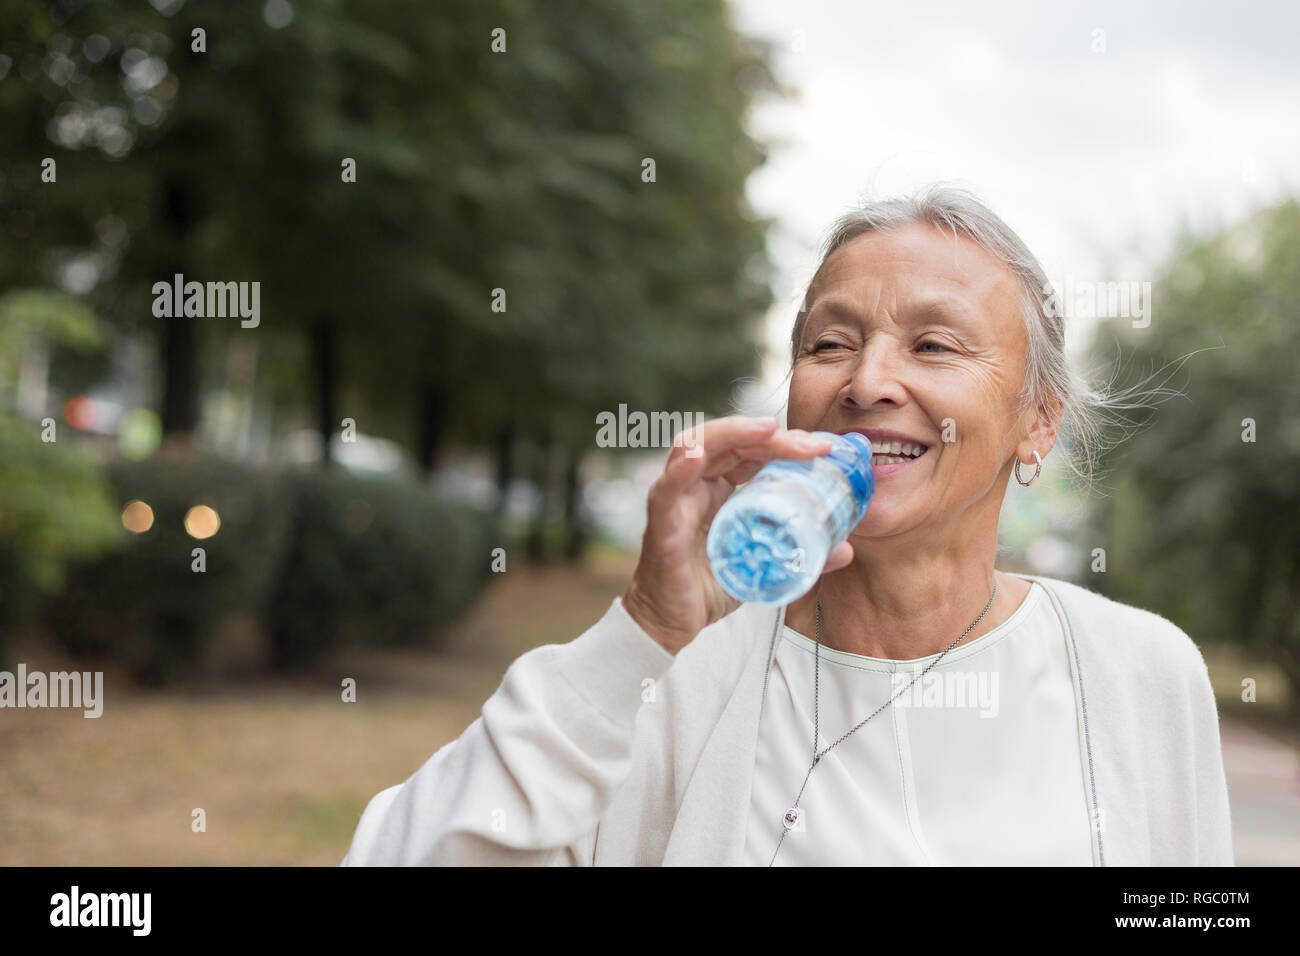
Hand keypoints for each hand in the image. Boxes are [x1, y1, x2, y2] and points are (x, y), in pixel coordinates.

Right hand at [621, 416, 854, 654]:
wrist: (670, 625)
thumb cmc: (707, 589)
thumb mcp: (761, 567)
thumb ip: (798, 554)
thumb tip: (845, 549)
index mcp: (716, 488)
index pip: (748, 449)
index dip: (783, 442)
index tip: (822, 448)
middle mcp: (694, 486)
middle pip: (728, 441)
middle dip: (770, 436)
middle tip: (812, 444)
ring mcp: (675, 501)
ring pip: (694, 447)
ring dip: (732, 434)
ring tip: (767, 430)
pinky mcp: (662, 526)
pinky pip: (667, 491)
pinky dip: (679, 470)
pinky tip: (696, 457)